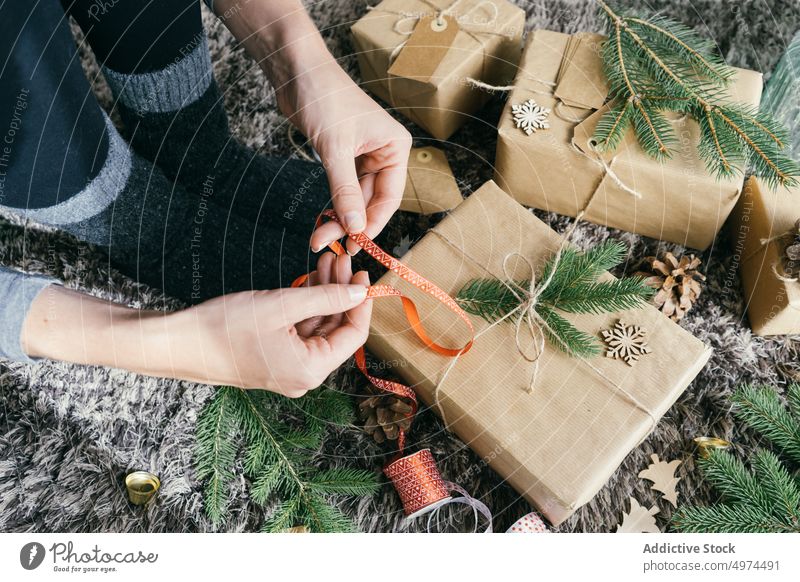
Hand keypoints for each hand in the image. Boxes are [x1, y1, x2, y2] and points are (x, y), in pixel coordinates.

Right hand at [174, 253, 370, 395]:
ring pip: (318, 328)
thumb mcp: (282, 304)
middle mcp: (303, 376)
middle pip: (336, 331)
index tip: (363, 274)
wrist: (178, 343)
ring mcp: (288, 369)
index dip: (361, 303)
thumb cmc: (224, 327)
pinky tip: (309, 281)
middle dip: (340, 293)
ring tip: (326, 263)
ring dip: (323, 296)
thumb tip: (359, 292)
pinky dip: (306, 307)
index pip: (353, 335)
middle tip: (341, 260)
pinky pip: (300, 333)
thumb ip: (326, 298)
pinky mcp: (274, 360)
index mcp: (310, 369)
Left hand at [212, 0, 410, 252]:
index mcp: (395, 147)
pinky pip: (343, 189)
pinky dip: (333, 205)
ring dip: (338, 217)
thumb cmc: (323, 97)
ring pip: (355, 198)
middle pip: (371, 201)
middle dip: (349, 223)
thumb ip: (345, 190)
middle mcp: (384, 153)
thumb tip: (355, 227)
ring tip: (319, 236)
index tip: (354, 244)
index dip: (372, 223)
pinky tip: (323, 220)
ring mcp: (364, 156)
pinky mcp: (344, 156)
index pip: (389, 197)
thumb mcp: (335, 148)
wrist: (297, 71)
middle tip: (328, 244)